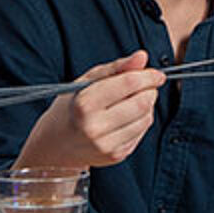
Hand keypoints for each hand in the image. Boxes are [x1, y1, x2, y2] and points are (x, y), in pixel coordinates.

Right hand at [15, 51, 165, 169]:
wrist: (56, 144)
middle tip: (144, 87)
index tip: (157, 74)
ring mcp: (106, 145)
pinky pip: (142, 133)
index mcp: (84, 104)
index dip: (149, 76)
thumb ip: (116, 67)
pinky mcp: (116, 156)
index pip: (129, 84)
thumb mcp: (87, 81)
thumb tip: (142, 56)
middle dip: (149, 91)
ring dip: (146, 106)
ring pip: (147, 119)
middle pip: (143, 103)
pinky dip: (140, 121)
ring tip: (130, 103)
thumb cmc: (72, 107)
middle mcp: (95, 127)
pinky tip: (125, 119)